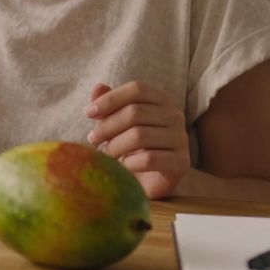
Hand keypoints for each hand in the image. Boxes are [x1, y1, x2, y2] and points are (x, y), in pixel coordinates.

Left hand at [85, 81, 189, 199]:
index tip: (88, 113)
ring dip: (115, 146)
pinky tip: (120, 167)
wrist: (150, 181)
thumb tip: (98, 87)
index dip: (110, 99)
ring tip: (105, 155)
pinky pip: (149, 159)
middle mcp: (175, 115)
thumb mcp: (116, 123)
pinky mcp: (181, 162)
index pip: (136, 89)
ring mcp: (180, 139)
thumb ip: (108, 105)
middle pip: (135, 112)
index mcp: (161, 100)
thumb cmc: (130, 147)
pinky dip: (128, 163)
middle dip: (107, 126)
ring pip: (139, 136)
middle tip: (92, 139)